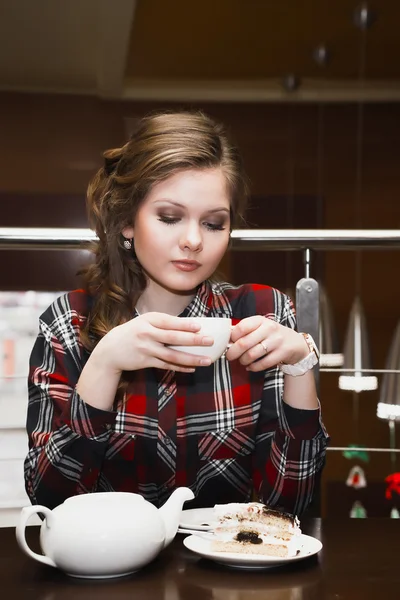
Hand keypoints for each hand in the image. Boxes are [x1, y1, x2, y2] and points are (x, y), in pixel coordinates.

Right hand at [91, 313, 213, 373]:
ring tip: (207, 360)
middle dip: (193, 340)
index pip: (170, 322)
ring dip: (191, 358)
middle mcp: (147, 334)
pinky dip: (180, 367)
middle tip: (210, 341)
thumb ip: (163, 323)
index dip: (185, 324)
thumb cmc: (133, 332)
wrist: (110, 349)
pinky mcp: (146, 362)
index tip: (200, 326)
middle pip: (173, 338)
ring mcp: (146, 349)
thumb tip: (190, 325)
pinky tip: (193, 368)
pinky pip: (166, 365)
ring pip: (172, 355)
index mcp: (148, 320)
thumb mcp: (145, 322)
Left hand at [225, 316, 308, 371]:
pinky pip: (262, 364)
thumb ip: (245, 330)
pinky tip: (250, 366)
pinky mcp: (282, 353)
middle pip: (244, 343)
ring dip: (243, 361)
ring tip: (242, 361)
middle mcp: (269, 328)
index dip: (231, 337)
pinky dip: (253, 367)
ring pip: (252, 355)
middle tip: (229, 356)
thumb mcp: (260, 327)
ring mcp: (277, 341)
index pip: (241, 327)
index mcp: (260, 320)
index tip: (228, 343)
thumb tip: (226, 337)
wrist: (295, 343)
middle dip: (233, 352)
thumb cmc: (272, 335)